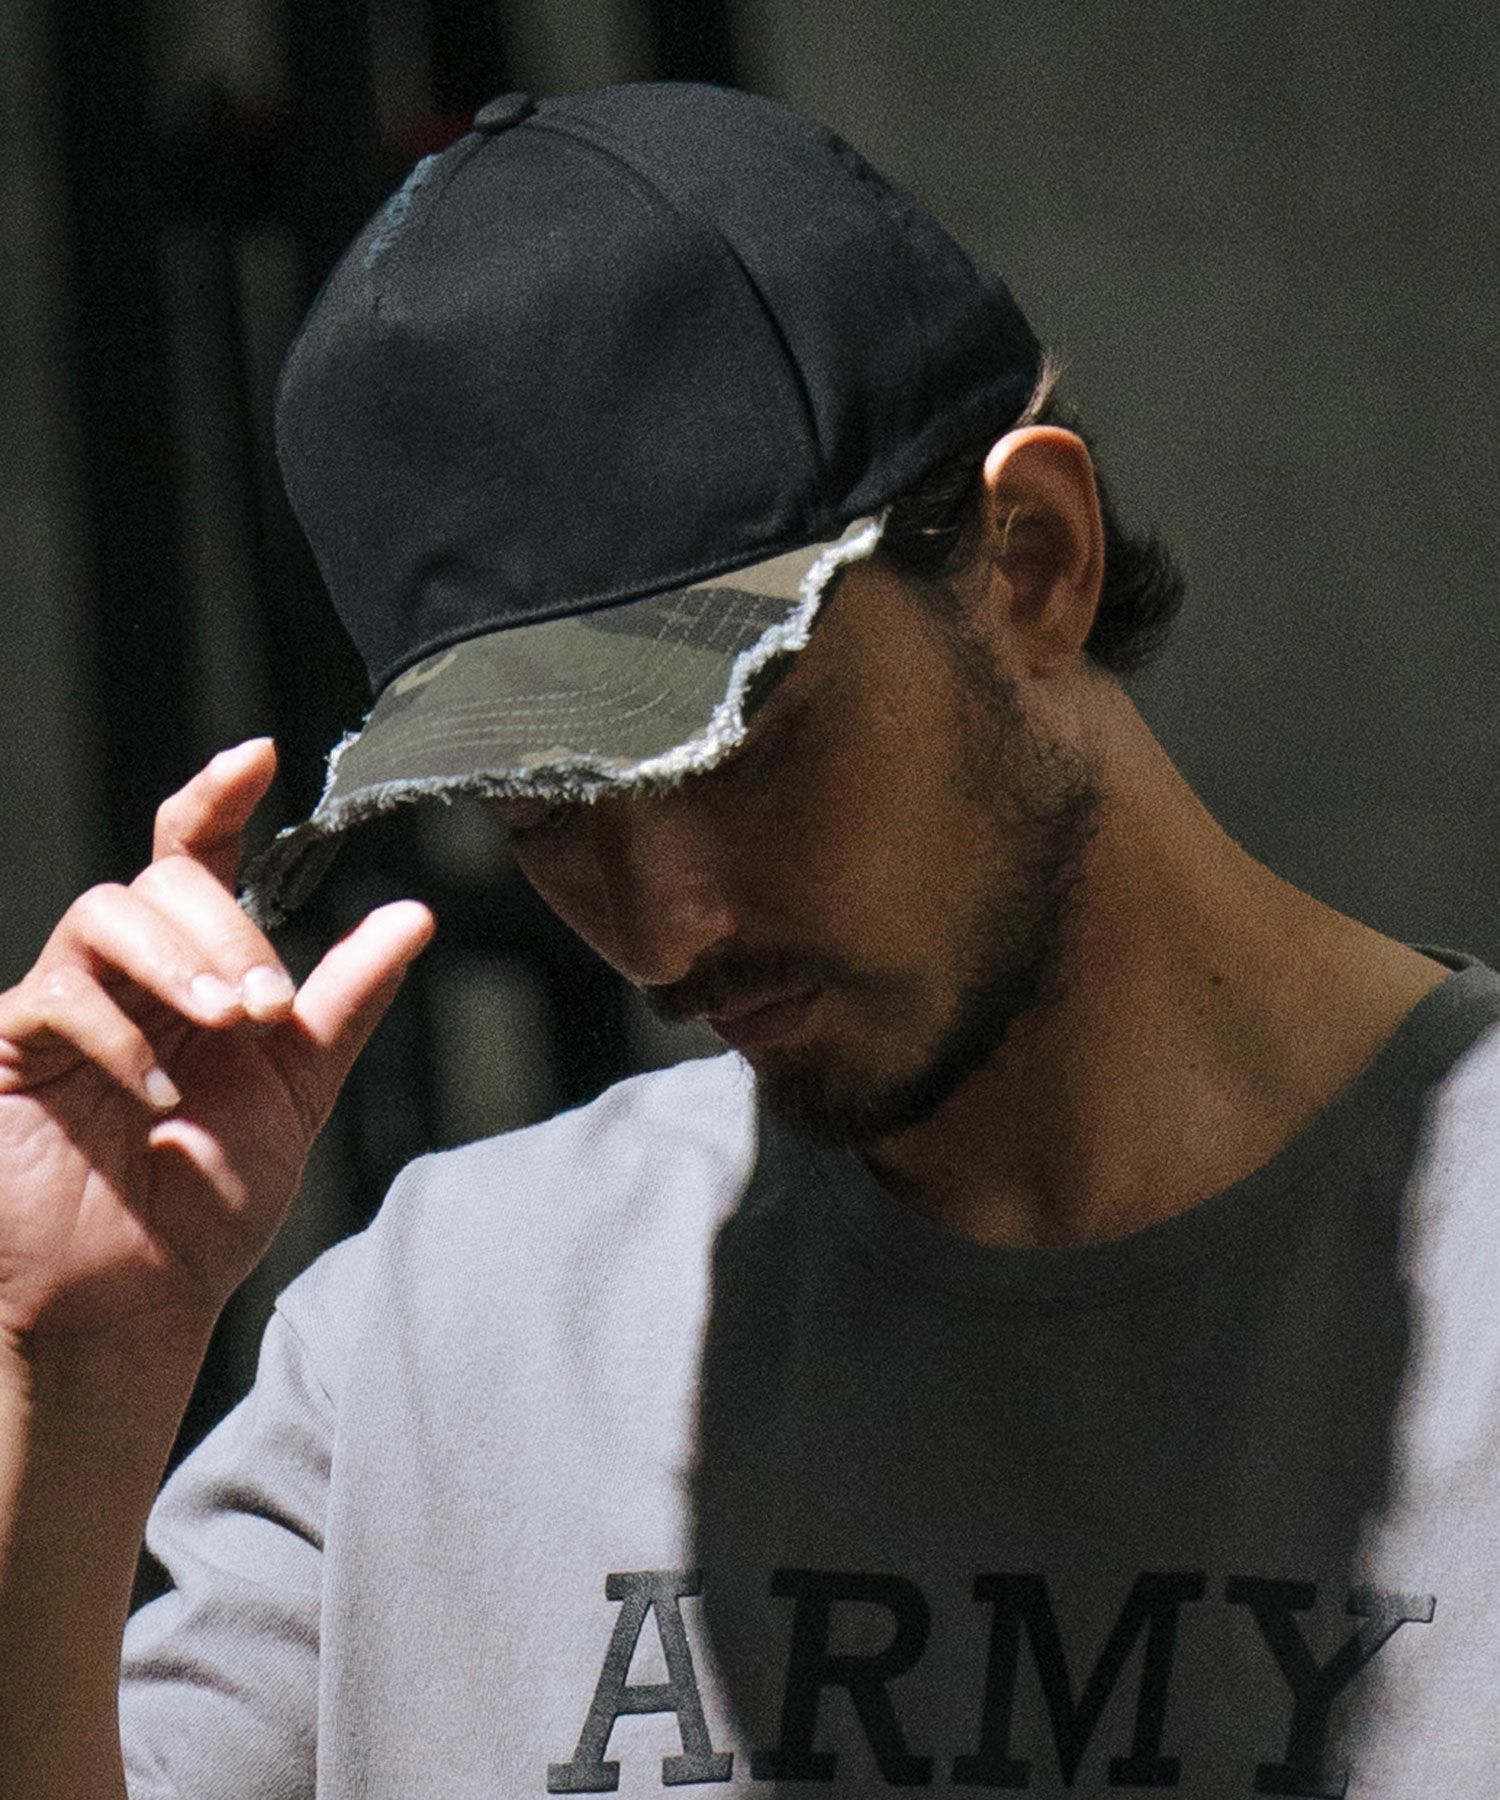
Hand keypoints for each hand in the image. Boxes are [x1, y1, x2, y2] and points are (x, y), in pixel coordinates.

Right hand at [0, 739, 433, 1349]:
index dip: (219, 797)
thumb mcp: (298, 1090)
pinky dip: (118, 1034)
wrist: (141, 1296)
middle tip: (267, 1006)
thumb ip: (347, 1000)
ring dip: (176, 959)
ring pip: (101, 916)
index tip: (260, 754)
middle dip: (224, 929)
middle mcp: (130, 976)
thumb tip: (413, 914)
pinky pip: (54, 1000)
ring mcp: (64, 1007)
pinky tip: (161, 1089)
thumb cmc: (212, 1196)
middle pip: (159, 882)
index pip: (197, 857)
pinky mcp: (13, 1051)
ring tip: (229, 1023)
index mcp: (198, 971)